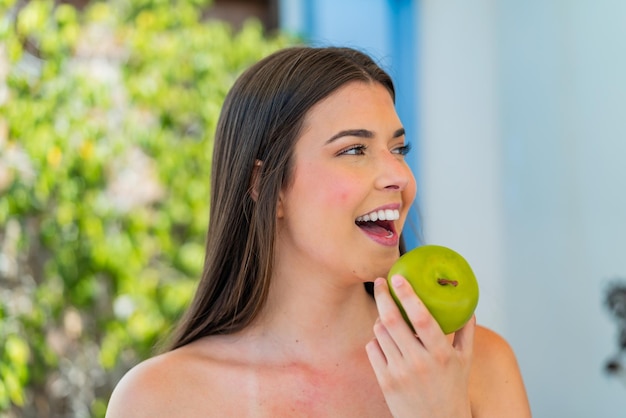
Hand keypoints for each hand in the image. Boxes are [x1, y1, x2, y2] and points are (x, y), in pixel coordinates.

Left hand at [366, 275, 474, 417]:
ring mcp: (399, 372)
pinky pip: (372, 348)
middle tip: (380, 282)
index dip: (407, 295)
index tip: (398, 278)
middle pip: (392, 320)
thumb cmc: (453, 389)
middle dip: (382, 296)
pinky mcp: (385, 381)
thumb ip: (466, 332)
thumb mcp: (465, 361)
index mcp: (440, 353)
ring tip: (388, 318)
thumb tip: (469, 307)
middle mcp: (418, 362)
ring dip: (381, 319)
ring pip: (379, 332)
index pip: (421, 317)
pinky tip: (386, 341)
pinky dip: (377, 340)